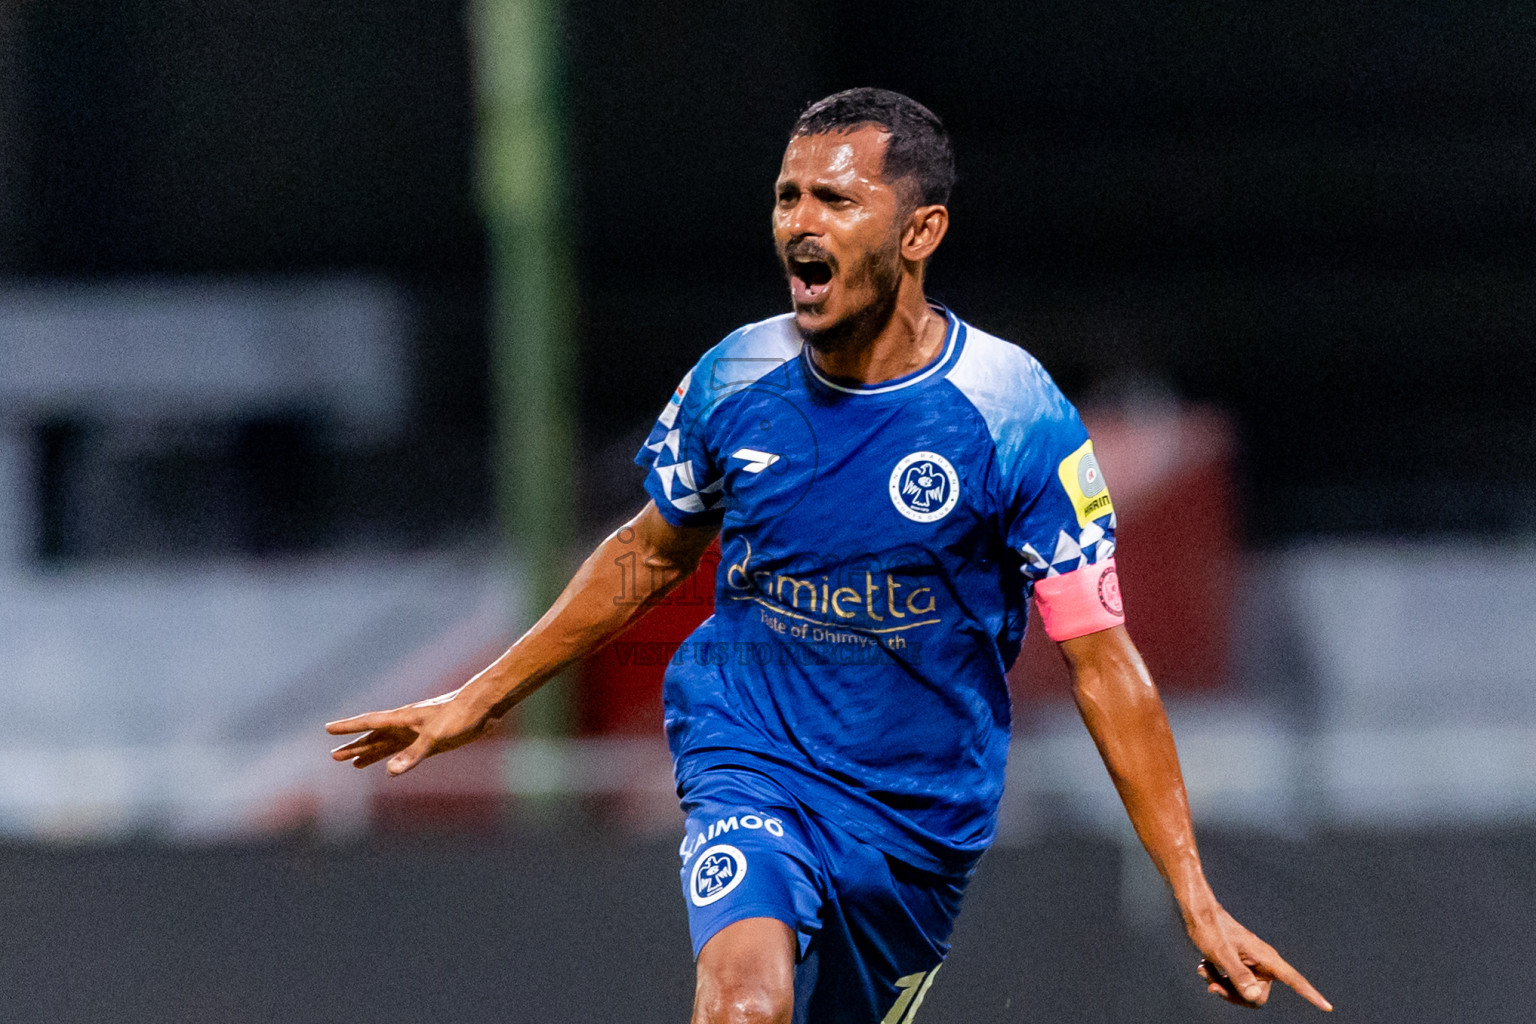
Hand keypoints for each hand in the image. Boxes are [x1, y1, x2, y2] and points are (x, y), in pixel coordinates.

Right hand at [326, 691, 495, 775]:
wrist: (485, 707)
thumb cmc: (460, 716)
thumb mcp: (435, 737)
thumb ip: (413, 754)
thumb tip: (390, 772)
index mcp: (403, 718)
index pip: (369, 722)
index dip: (348, 727)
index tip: (328, 729)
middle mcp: (406, 724)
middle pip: (374, 736)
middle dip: (354, 745)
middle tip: (333, 756)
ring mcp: (418, 732)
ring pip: (386, 743)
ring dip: (369, 752)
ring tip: (351, 762)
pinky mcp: (430, 739)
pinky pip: (403, 750)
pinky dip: (391, 756)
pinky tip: (386, 764)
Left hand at [1186, 903, 1331, 1010]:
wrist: (1198, 913)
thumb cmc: (1210, 929)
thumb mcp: (1221, 953)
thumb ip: (1238, 975)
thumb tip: (1254, 997)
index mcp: (1266, 958)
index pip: (1294, 979)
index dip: (1310, 994)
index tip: (1327, 1007)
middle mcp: (1262, 963)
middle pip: (1258, 997)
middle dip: (1234, 995)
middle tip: (1212, 983)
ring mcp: (1251, 965)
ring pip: (1243, 993)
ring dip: (1223, 986)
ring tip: (1206, 970)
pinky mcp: (1240, 965)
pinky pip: (1234, 985)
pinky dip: (1219, 979)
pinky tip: (1205, 968)